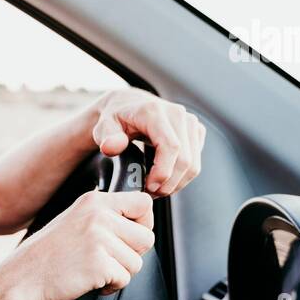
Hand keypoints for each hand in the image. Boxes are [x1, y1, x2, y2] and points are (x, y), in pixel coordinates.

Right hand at [0, 190, 155, 299]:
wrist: (21, 280)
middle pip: (146, 237)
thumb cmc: (47, 256)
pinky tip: (89, 282)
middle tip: (105, 260)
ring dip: (119, 273)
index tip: (128, 237)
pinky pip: (125, 279)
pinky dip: (110, 287)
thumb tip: (141, 225)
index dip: (143, 223)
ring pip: (136, 262)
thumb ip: (104, 217)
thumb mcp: (75, 221)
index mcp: (93, 200)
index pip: (144, 203)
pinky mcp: (98, 264)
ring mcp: (98, 239)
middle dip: (131, 255)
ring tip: (92, 271)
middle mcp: (98, 215)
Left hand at [89, 89, 205, 196]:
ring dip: (175, 183)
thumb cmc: (115, 118)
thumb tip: (113, 146)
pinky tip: (163, 177)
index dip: (163, 172)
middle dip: (168, 183)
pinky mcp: (196, 131)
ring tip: (154, 188)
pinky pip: (195, 162)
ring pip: (193, 165)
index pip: (171, 147)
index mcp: (154, 111)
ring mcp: (190, 122)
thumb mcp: (103, 127)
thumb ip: (106, 137)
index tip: (149, 187)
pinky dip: (181, 176)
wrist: (128, 106)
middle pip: (185, 160)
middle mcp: (177, 114)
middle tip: (149, 193)